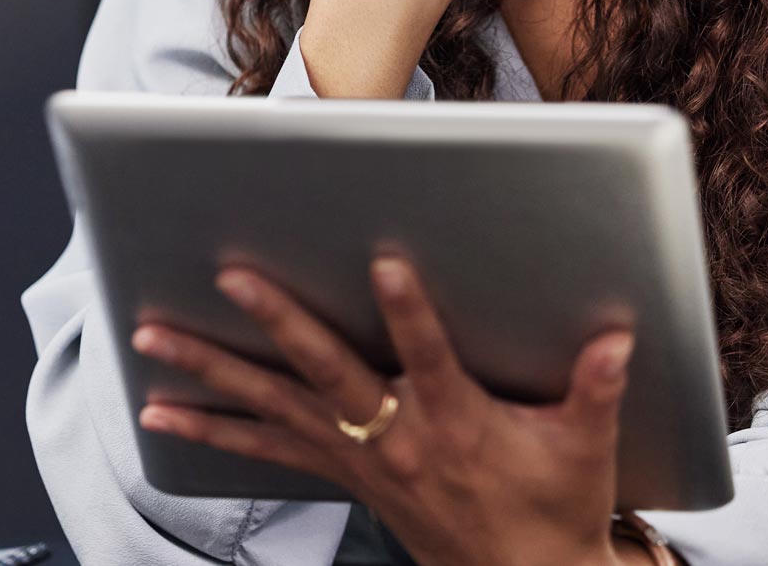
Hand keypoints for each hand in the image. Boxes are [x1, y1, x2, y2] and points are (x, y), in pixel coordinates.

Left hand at [131, 254, 632, 565]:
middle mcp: (395, 438)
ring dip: (209, 371)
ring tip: (150, 337)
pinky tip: (158, 416)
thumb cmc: (554, 507)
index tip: (386, 260)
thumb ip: (596, 389)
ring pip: (274, 405)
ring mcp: (359, 458)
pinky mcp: (340, 472)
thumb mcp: (584, 450)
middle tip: (232, 276)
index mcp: (457, 423)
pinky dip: (209, 431)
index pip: (429, 357)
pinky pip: (263, 449)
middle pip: (326, 371)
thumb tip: (617, 340)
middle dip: (277, 320)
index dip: (409, 311)